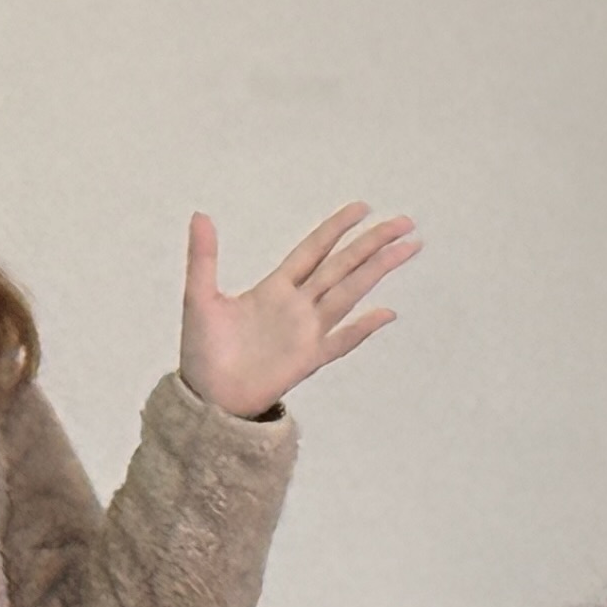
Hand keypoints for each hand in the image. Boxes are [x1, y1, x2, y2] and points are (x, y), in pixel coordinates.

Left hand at [180, 203, 419, 418]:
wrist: (206, 398)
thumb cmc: (201, 351)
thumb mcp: (199, 298)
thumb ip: (203, 257)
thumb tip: (199, 215)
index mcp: (275, 288)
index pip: (314, 250)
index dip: (337, 228)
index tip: (363, 208)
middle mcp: (298, 305)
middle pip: (342, 266)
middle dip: (372, 244)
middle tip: (404, 222)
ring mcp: (306, 332)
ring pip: (350, 294)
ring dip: (377, 271)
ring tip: (407, 249)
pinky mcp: (308, 360)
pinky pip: (341, 341)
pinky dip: (363, 327)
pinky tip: (386, 312)